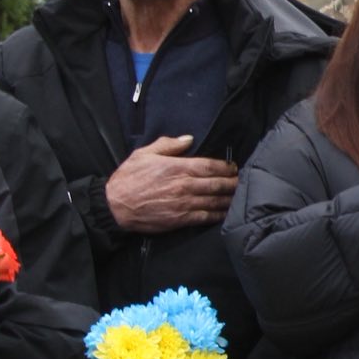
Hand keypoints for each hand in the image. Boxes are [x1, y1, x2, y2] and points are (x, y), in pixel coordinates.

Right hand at [105, 135, 238, 232]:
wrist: (114, 206)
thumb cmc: (128, 178)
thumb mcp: (144, 154)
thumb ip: (168, 145)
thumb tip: (189, 139)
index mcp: (177, 168)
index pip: (210, 166)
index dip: (226, 166)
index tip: (234, 167)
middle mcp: (184, 185)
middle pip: (218, 183)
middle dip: (234, 182)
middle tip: (244, 180)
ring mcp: (184, 203)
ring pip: (215, 200)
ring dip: (230, 198)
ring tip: (241, 195)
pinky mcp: (181, 219)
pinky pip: (206, 216)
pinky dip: (219, 214)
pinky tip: (227, 212)